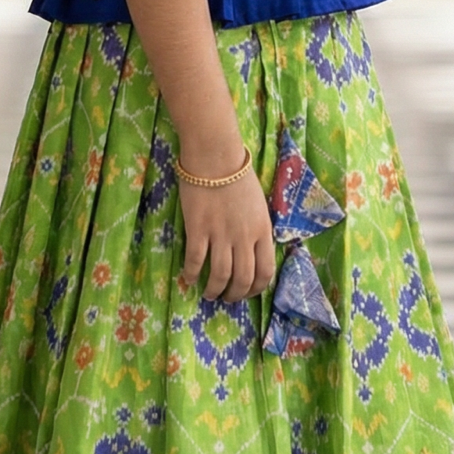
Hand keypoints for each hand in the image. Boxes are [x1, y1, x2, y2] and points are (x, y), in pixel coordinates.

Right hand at [179, 166, 275, 302]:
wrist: (215, 156)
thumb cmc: (238, 175)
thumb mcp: (259, 205)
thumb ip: (258, 228)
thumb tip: (253, 250)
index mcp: (263, 230)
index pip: (265, 271)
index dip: (257, 289)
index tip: (247, 292)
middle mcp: (244, 238)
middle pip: (243, 279)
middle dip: (235, 295)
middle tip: (227, 297)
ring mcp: (221, 234)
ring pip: (220, 276)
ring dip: (214, 290)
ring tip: (209, 294)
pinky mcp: (198, 229)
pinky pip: (195, 261)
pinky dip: (191, 274)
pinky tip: (188, 278)